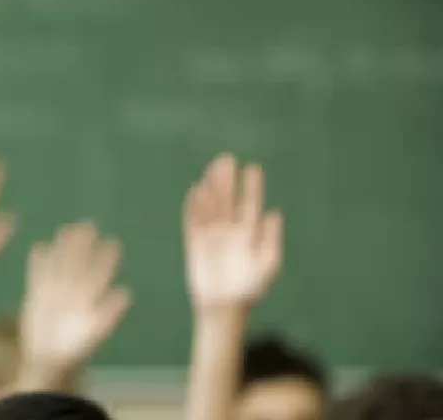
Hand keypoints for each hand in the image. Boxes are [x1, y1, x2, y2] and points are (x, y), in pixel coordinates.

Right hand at [20, 222, 131, 380]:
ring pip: (61, 264)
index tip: (113, 243)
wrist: (49, 360)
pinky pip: (39, 274)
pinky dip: (39, 262)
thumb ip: (110, 312)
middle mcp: (75, 292)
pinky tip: (40, 247)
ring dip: (63, 248)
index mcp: (91, 298)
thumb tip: (127, 294)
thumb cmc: (77, 350)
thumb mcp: (96, 332)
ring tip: (66, 230)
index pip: (100, 273)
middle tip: (88, 225)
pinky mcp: (38, 295)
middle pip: (80, 263)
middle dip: (84, 245)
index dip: (106, 259)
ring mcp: (56, 292)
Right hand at [183, 154, 282, 310]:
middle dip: (227, 180)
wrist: (224, 308)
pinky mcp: (195, 243)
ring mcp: (211, 235)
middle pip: (227, 200)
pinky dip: (193, 207)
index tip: (252, 168)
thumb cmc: (250, 289)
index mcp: (249, 233)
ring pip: (210, 206)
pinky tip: (195, 191)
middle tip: (226, 159)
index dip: (251, 186)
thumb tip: (274, 213)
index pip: (249, 204)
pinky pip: (192, 221)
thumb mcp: (268, 265)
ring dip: (210, 188)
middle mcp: (229, 230)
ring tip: (212, 168)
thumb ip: (271, 239)